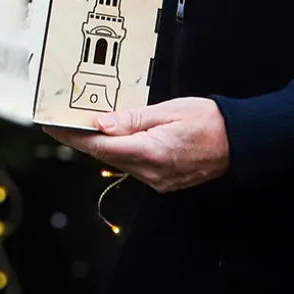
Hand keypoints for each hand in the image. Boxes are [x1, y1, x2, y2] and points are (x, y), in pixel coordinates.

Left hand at [44, 97, 229, 193]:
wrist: (240, 143)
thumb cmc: (209, 121)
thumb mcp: (169, 110)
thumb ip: (132, 119)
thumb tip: (101, 123)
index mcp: (151, 152)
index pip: (100, 146)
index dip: (73, 136)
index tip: (52, 126)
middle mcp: (151, 172)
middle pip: (105, 156)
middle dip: (83, 139)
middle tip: (64, 120)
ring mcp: (158, 181)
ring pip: (118, 162)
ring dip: (103, 145)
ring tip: (87, 124)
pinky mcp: (163, 183)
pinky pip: (134, 166)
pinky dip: (122, 152)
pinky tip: (117, 137)